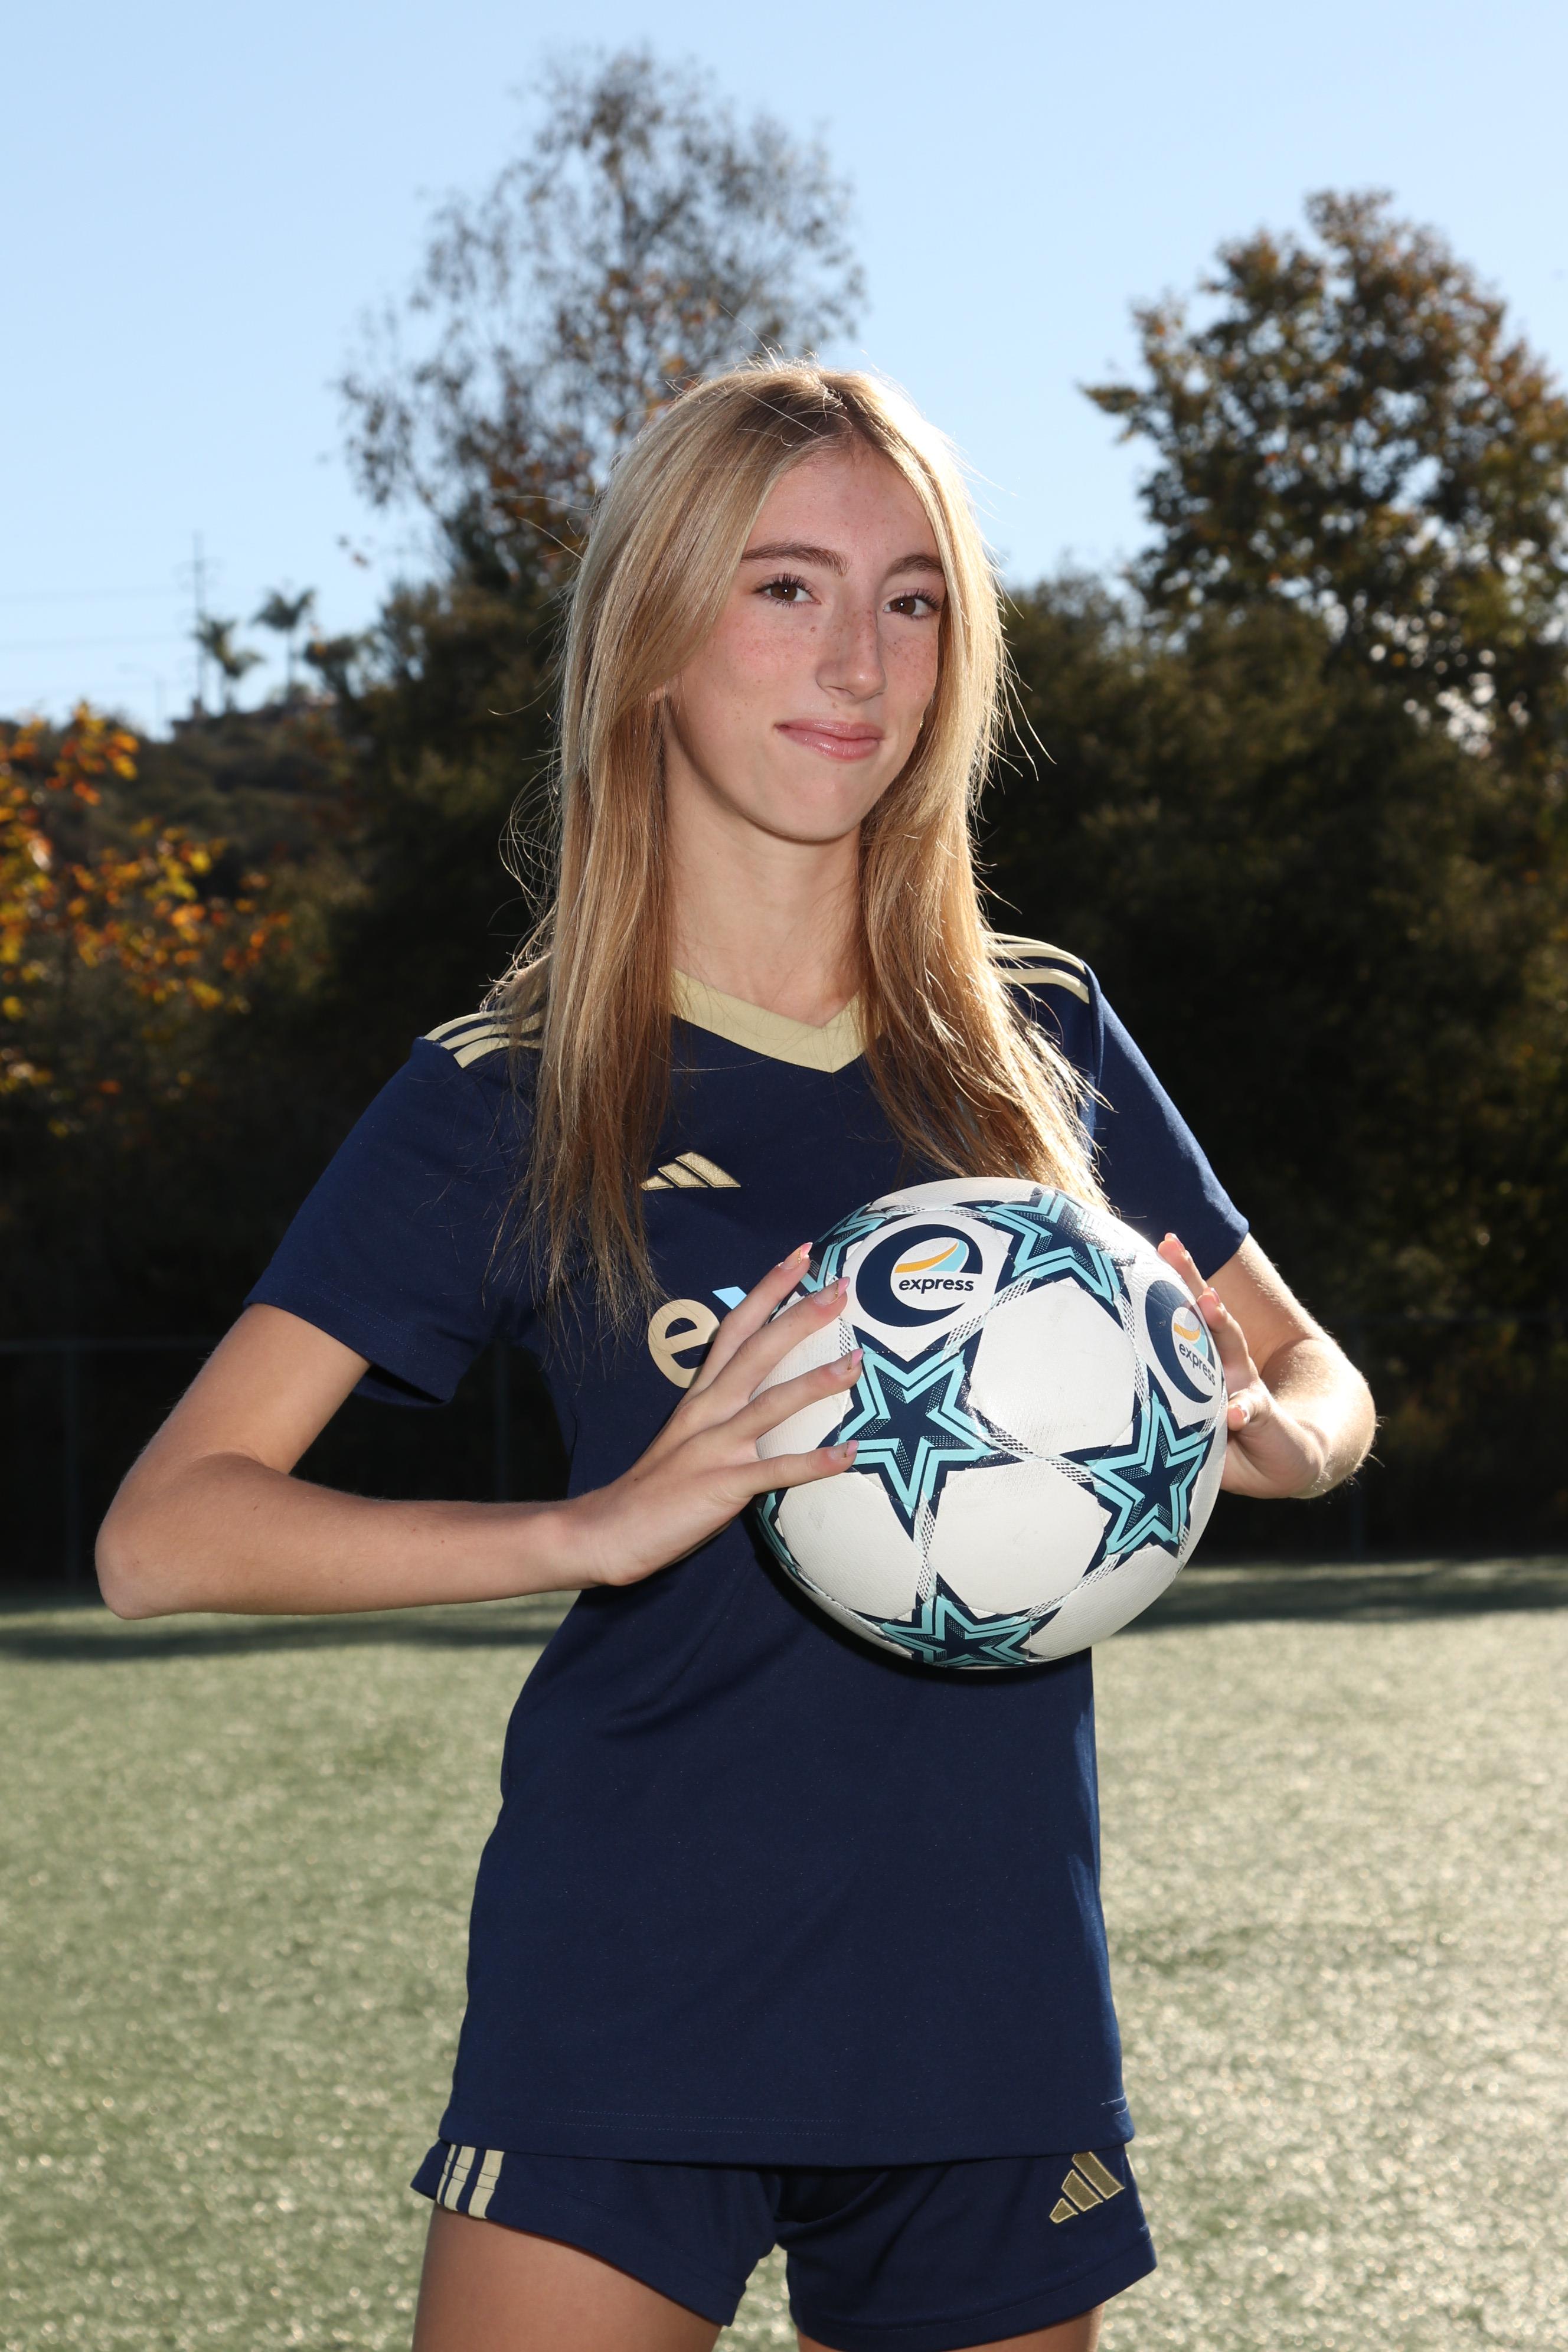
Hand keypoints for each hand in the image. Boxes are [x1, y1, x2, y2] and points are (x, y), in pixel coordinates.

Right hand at [566, 1246, 860, 1587]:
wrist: (611, 1528)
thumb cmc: (659, 1483)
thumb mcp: (692, 1433)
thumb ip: (727, 1412)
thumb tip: (772, 1395)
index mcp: (702, 1394)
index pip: (737, 1328)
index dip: (768, 1289)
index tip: (801, 1255)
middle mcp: (708, 1410)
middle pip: (757, 1351)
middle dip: (799, 1316)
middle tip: (840, 1286)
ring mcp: (715, 1446)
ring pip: (770, 1404)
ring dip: (815, 1382)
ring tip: (857, 1362)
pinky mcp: (721, 1485)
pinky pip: (775, 1471)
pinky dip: (813, 1462)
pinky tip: (849, 1453)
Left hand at [1157, 1234, 1329, 1498]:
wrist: (1286, 1461)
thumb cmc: (1224, 1442)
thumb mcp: (1183, 1423)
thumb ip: (1155, 1409)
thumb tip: (1093, 1403)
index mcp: (1200, 1363)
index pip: (1180, 1316)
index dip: (1166, 1283)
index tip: (1149, 1250)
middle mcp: (1223, 1364)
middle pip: (1204, 1313)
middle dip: (1188, 1278)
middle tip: (1171, 1246)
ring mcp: (1244, 1385)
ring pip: (1230, 1346)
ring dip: (1219, 1322)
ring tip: (1208, 1302)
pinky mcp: (1261, 1416)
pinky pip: (1252, 1411)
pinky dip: (1244, 1411)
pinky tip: (1236, 1414)